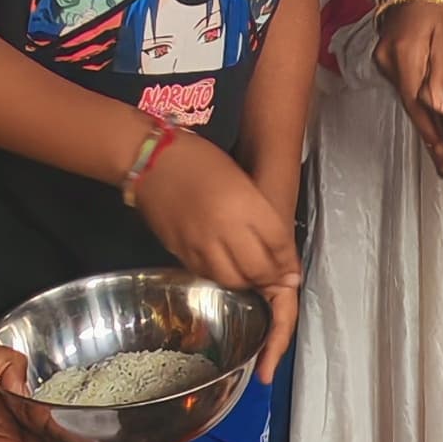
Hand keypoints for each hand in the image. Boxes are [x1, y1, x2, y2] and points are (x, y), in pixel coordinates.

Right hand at [132, 128, 302, 308]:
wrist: (150, 160)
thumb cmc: (200, 159)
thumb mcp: (239, 178)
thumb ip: (261, 211)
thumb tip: (280, 247)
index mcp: (244, 204)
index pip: (278, 243)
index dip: (288, 262)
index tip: (291, 271)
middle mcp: (224, 228)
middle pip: (258, 268)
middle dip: (271, 278)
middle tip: (276, 278)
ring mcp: (200, 243)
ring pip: (232, 279)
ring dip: (247, 282)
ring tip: (252, 275)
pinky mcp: (179, 251)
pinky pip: (207, 275)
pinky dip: (222, 277)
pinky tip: (227, 269)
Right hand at [377, 0, 442, 176]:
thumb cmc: (432, 2)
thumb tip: (441, 106)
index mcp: (405, 55)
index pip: (418, 103)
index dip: (432, 132)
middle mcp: (389, 63)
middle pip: (412, 108)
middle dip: (431, 138)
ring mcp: (386, 64)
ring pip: (410, 101)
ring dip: (428, 124)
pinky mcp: (389, 63)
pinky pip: (407, 89)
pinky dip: (422, 106)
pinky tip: (437, 122)